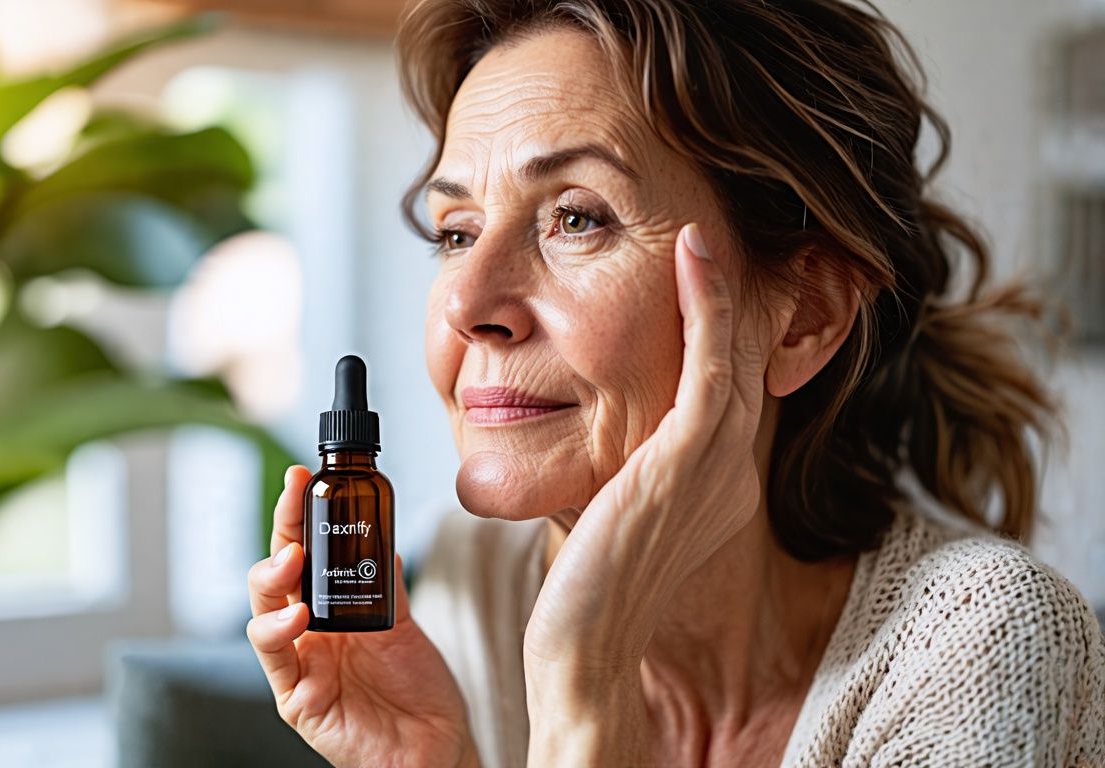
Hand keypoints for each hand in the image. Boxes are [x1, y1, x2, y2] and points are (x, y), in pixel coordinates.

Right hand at [247, 465, 478, 767]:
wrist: (437, 747)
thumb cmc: (416, 691)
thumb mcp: (403, 623)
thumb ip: (385, 581)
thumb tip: (381, 529)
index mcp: (325, 609)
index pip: (300, 551)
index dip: (294, 514)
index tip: (298, 476)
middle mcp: (305, 633)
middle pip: (275, 573)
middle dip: (280, 531)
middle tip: (293, 500)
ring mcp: (298, 665)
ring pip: (262, 612)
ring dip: (271, 578)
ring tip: (292, 556)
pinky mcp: (298, 700)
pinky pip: (276, 661)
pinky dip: (278, 633)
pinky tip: (296, 615)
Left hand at [524, 222, 783, 671]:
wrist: (586, 649)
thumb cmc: (585, 592)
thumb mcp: (611, 516)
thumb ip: (620, 474)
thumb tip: (592, 442)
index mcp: (712, 486)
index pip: (726, 387)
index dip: (724, 326)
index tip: (705, 275)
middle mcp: (727, 471)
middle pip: (744, 359)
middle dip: (739, 295)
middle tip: (724, 234)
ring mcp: (715, 463)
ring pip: (735, 349)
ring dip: (725, 282)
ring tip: (708, 227)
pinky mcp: (689, 457)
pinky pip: (711, 360)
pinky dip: (706, 300)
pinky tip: (694, 249)